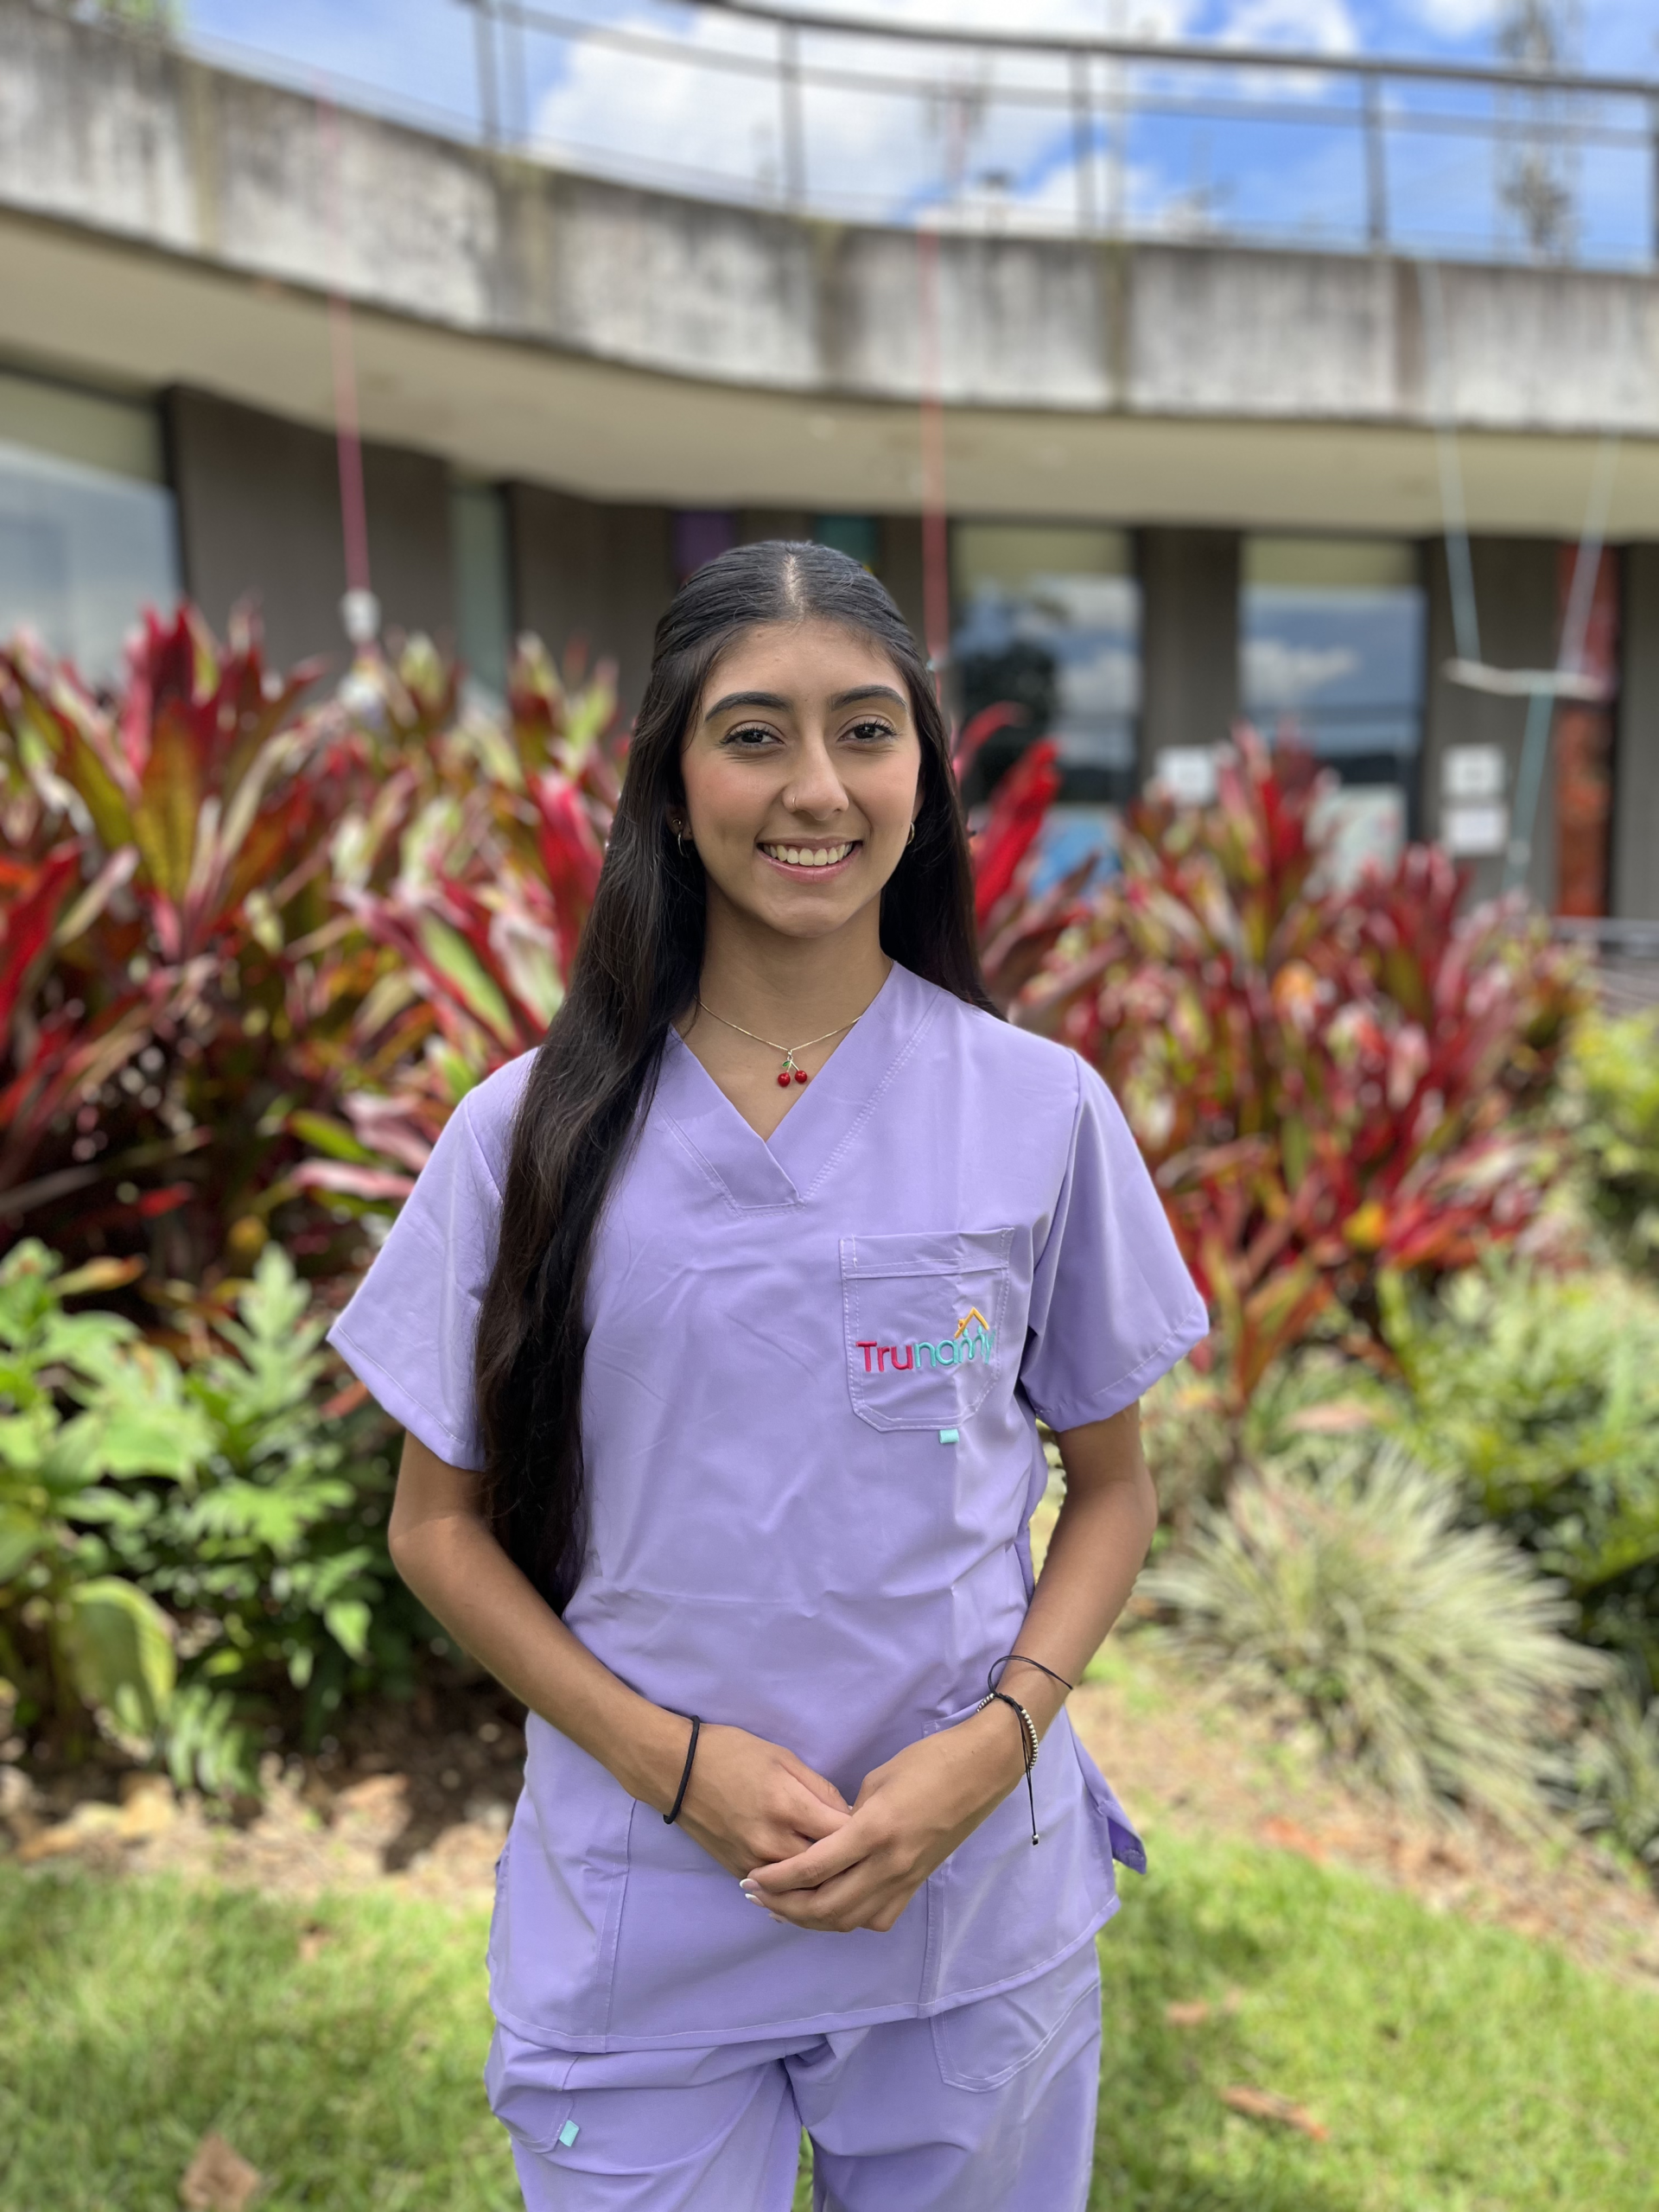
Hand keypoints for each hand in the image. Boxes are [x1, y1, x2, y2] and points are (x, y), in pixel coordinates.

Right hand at [673, 1722, 851, 1877]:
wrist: (676, 1771)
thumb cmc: (733, 1754)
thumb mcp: (783, 1757)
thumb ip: (820, 1789)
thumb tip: (849, 1817)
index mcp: (788, 1806)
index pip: (843, 1835)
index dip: (864, 1834)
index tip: (875, 1829)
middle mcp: (773, 1842)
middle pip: (827, 1870)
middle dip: (849, 1865)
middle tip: (866, 1856)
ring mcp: (754, 1863)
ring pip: (803, 1889)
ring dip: (826, 1883)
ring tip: (844, 1873)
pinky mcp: (739, 1873)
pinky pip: (778, 1892)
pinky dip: (797, 1888)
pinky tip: (812, 1881)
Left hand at [739, 1706, 1025, 1933]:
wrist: (980, 1771)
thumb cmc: (927, 1762)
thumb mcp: (876, 1781)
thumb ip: (847, 1818)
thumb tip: (828, 1841)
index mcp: (873, 1830)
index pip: (814, 1868)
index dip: (778, 1879)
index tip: (752, 1878)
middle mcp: (889, 1864)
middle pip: (826, 1906)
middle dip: (785, 1906)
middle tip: (757, 1897)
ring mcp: (906, 1879)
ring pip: (850, 1920)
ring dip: (812, 1920)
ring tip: (783, 1909)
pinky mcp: (918, 1884)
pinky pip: (877, 1917)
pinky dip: (848, 1920)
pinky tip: (830, 1910)